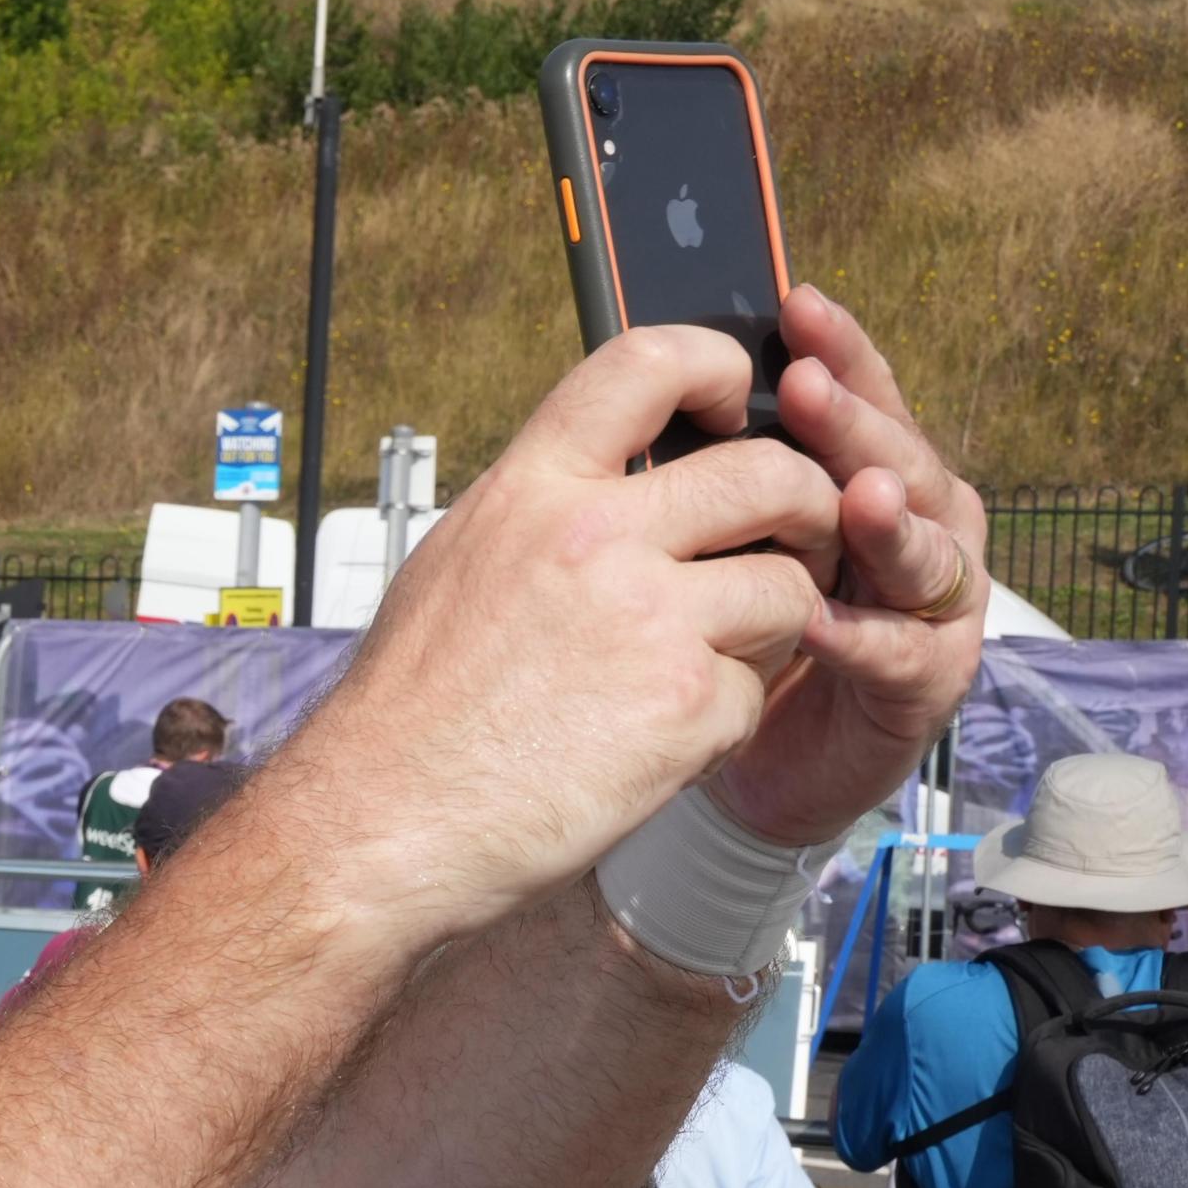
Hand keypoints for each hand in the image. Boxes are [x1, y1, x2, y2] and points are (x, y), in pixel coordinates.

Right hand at [280, 324, 842, 941]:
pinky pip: (754, 692)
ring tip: (710, 665)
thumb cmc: (407, 713)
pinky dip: (721, 723)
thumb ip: (545, 513)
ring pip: (790, 588)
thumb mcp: (459, 566)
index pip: (650, 363)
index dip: (720, 369)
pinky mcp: (685, 706)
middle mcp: (593, 537)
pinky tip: (657, 744)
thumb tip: (617, 480)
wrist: (379, 824)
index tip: (737, 405)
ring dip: (774, 629)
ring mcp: (648, 620)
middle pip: (771, 474)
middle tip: (794, 546)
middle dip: (808, 510)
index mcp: (531, 491)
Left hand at [706, 287, 988, 848]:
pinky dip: (863, 635)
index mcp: (860, 475)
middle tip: (812, 390)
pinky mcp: (923, 683)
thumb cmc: (725, 629)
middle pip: (897, 459)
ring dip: (888, 521)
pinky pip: (901, 652)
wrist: (742, 763)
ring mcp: (929, 604)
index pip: (855, 398)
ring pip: (922, 549)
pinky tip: (820, 620)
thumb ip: (709, 467)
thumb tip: (657, 372)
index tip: (798, 307)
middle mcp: (912, 526)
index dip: (835, 353)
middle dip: (857, 423)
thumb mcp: (710, 537)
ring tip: (857, 496)